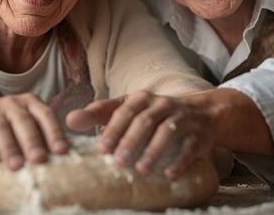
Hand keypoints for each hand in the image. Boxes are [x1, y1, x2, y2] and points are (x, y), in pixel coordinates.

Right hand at [0, 93, 67, 170]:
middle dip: (33, 141)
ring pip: (1, 129)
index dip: (54, 132)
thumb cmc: (0, 123)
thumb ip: (40, 133)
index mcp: (28, 102)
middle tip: (40, 159)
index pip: (45, 115)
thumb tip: (66, 157)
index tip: (62, 150)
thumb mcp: (21, 121)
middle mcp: (10, 104)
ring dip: (10, 148)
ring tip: (17, 166)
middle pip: (24, 121)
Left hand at [66, 91, 213, 178]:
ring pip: (167, 132)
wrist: (203, 113)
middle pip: (144, 121)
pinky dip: (180, 161)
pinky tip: (169, 174)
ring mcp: (182, 118)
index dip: (113, 128)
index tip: (101, 148)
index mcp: (141, 98)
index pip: (124, 110)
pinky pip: (189, 147)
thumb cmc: (155, 114)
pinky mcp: (198, 135)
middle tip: (118, 161)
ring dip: (153, 151)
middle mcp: (162, 104)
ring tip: (141, 169)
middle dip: (130, 141)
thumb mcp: (128, 109)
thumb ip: (99, 114)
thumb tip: (69, 120)